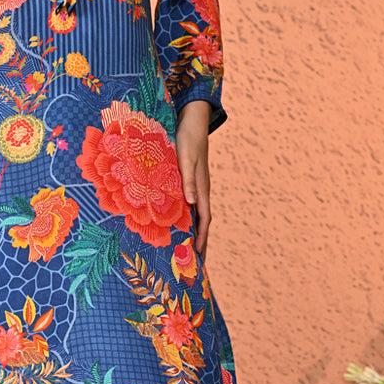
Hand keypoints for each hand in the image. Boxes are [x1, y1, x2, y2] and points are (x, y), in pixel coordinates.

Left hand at [175, 100, 210, 256]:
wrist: (192, 120)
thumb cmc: (188, 138)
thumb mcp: (186, 158)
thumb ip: (188, 180)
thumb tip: (192, 203)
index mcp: (202, 188)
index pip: (204, 219)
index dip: (202, 238)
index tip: (199, 257)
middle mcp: (201, 190)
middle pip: (202, 222)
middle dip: (199, 243)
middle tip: (196, 264)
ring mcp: (196, 186)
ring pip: (196, 215)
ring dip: (192, 232)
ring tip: (187, 250)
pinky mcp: (189, 180)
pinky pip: (189, 205)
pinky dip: (186, 217)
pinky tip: (178, 223)